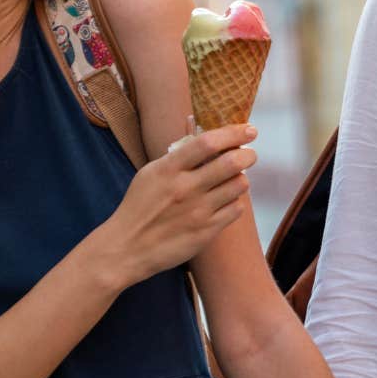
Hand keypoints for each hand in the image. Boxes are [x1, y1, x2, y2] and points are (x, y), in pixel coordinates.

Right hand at [90, 123, 254, 287]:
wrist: (128, 247)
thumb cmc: (139, 206)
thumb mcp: (151, 173)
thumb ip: (178, 158)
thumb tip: (209, 143)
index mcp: (169, 169)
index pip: (208, 142)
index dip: (234, 132)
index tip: (249, 130)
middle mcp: (186, 188)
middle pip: (232, 162)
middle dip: (248, 155)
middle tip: (249, 155)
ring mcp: (198, 211)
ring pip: (239, 186)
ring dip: (240, 179)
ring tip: (232, 180)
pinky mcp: (206, 232)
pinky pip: (235, 209)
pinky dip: (235, 202)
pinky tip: (225, 202)